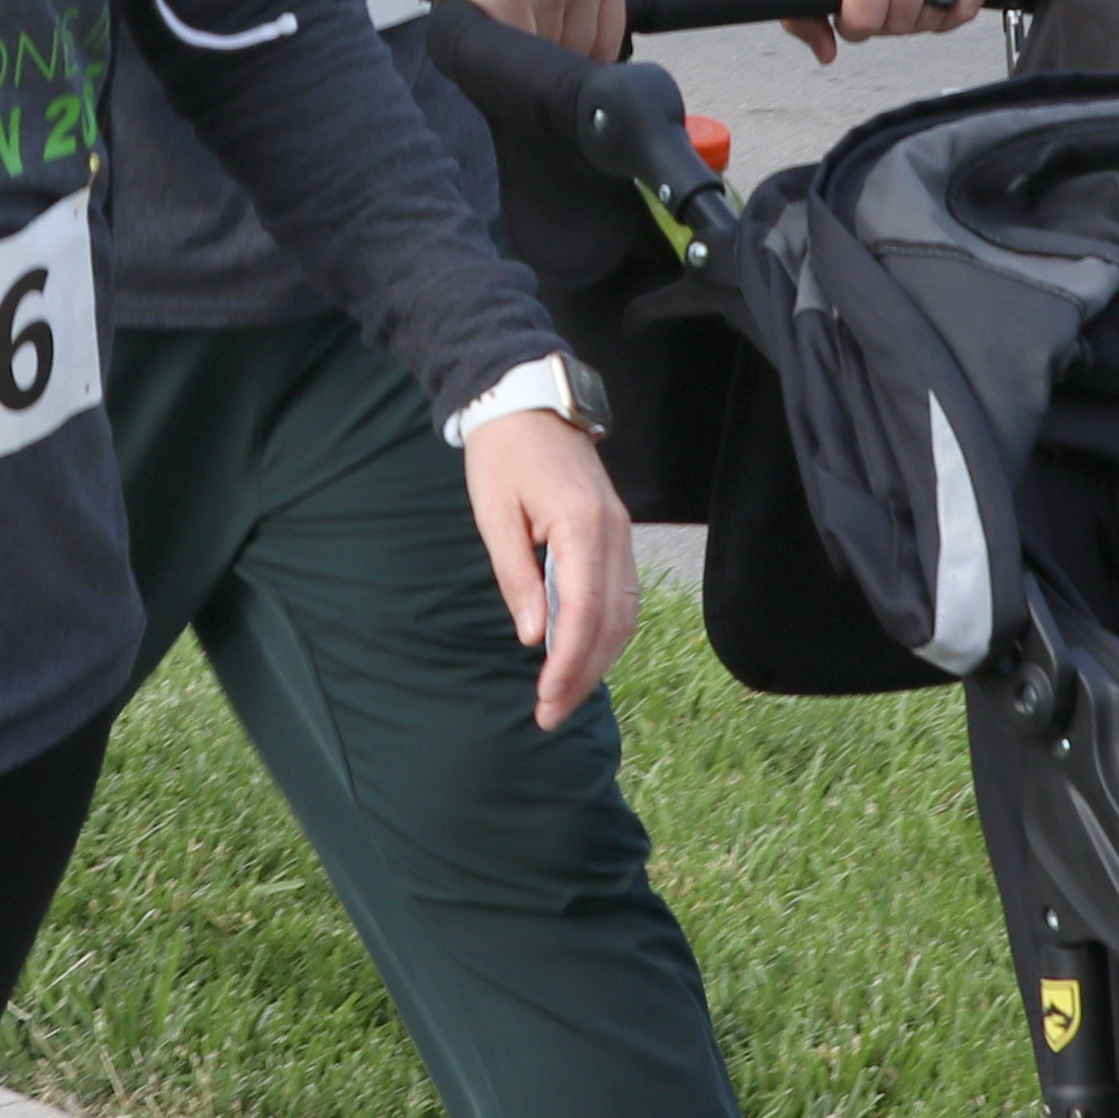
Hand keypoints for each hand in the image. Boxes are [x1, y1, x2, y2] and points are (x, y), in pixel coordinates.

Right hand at [424, 0, 629, 62]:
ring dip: (518, 44)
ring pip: (544, 54)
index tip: (544, 31)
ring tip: (503, 9)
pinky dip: (496, 43)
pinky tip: (487, 13)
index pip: (603, 48)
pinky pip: (514, 49)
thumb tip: (598, 70)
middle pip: (574, 54)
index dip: (569, 53)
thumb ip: (588, 10)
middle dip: (544, 48)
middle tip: (519, 12)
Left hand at [462, 409, 637, 728]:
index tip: (546, 699)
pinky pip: (622, 596)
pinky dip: (606, 633)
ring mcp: (622, 533)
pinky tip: (583, 655)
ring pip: (623, 614)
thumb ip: (516, 577)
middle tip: (551, 714)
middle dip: (584, 674)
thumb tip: (532, 637)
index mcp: (582, 526)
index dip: (568, 663)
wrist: (528, 403)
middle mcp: (613, 533)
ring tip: (565, 695)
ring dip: (598, 660)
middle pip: (611, 622)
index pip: (584, 612)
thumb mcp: (495, 517)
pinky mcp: (617, 534)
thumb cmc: (502, 456)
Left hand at [774, 0, 997, 63]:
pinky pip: (966, 10)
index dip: (852, 25)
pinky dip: (947, 12)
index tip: (849, 6)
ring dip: (914, 16)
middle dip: (883, 20)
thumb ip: (798, 13)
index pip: (865, 19)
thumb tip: (827, 52)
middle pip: (900, 23)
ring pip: (934, 20)